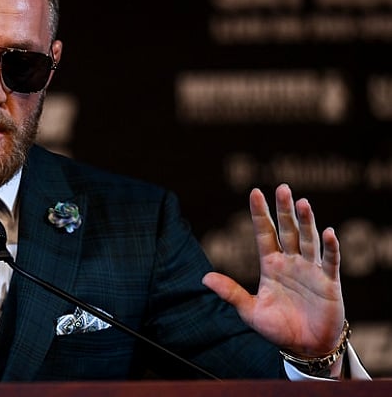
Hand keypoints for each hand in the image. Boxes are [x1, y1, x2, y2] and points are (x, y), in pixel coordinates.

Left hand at [202, 184, 344, 357]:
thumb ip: (230, 293)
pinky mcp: (329, 283)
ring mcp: (311, 270)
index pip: (264, 233)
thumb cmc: (277, 327)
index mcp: (270, 265)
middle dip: (284, 210)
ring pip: (308, 240)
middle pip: (288, 230)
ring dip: (306, 222)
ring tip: (302, 202)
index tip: (254, 191)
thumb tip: (203, 278)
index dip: (260, 214)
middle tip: (282, 187)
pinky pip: (330, 262)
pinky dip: (330, 247)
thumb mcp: (249, 311)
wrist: (304, 347)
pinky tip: (329, 232)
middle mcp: (291, 262)